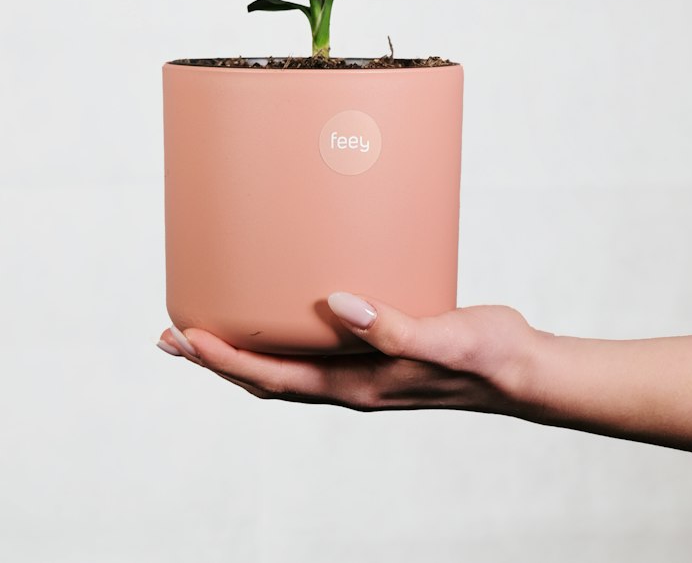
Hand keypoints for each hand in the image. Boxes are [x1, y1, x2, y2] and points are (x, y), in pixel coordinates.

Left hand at [158, 293, 542, 412]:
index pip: (273, 378)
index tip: (187, 339)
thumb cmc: (485, 355)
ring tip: (208, 329)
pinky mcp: (376, 351)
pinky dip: (283, 338)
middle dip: (216, 362)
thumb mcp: (440, 337)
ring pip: (285, 369)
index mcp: (357, 386)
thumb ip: (391, 326)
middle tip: (171, 338)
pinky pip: (316, 350)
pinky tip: (285, 311)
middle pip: (265, 380)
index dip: (226, 362)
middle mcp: (351, 384)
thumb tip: (338, 305)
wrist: (519, 370)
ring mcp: (362, 371)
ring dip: (242, 353)